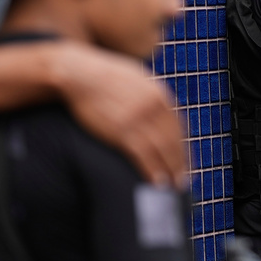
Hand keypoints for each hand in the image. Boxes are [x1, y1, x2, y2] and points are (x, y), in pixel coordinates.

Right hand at [51, 42, 187, 187]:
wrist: (77, 72)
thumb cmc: (100, 76)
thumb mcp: (133, 79)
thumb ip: (148, 94)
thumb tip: (156, 108)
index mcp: (159, 95)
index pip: (177, 129)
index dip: (182, 149)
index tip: (184, 164)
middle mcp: (154, 107)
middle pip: (173, 142)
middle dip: (180, 164)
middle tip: (182, 183)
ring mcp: (139, 119)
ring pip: (162, 151)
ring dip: (170, 172)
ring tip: (172, 188)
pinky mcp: (121, 130)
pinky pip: (144, 155)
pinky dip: (153, 171)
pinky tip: (157, 183)